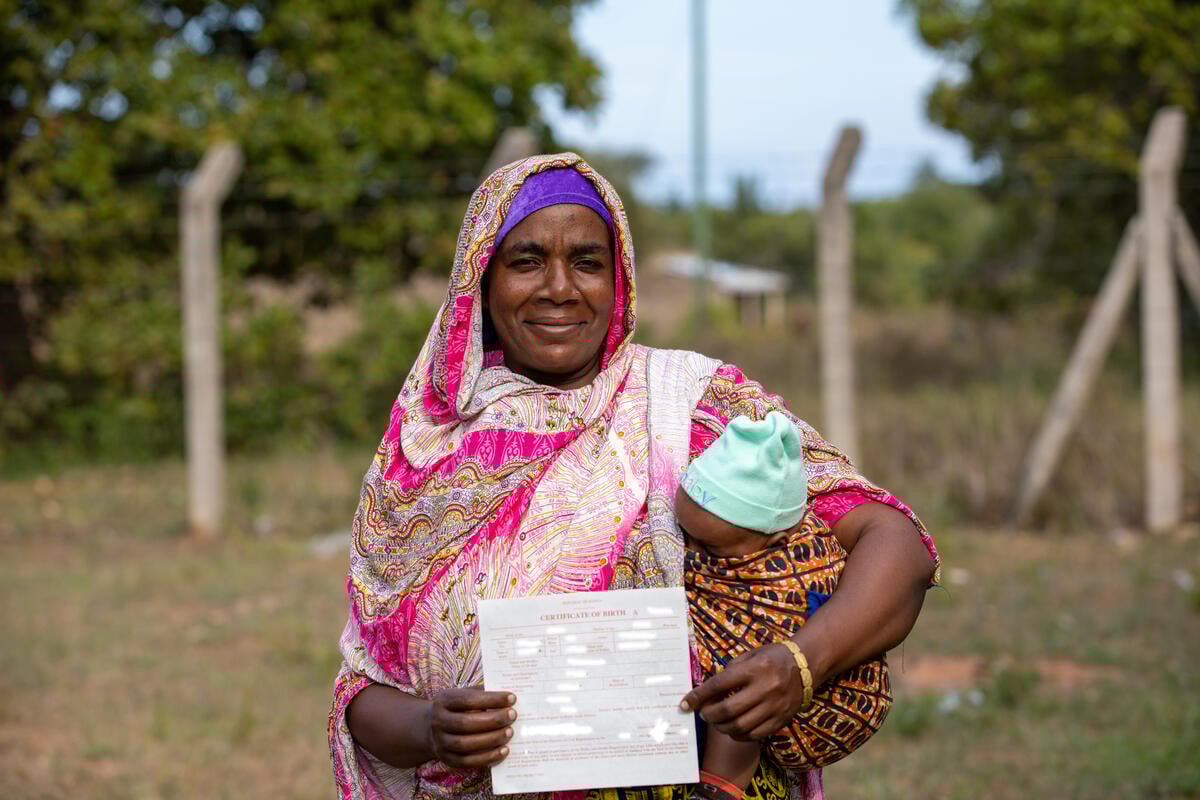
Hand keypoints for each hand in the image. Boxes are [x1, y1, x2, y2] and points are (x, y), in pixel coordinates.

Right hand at [427, 688, 515, 767]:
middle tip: (512, 715)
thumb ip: (482, 694)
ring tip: (510, 732)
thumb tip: (508, 697)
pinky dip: (488, 757)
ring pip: (465, 744)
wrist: (433, 728)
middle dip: (493, 720)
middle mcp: (438, 722)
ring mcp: (441, 742)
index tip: (512, 698)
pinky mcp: (448, 759)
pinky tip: (504, 750)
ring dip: (491, 739)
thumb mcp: (464, 695)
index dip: (491, 699)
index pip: (468, 699)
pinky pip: (468, 762)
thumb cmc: (458, 708)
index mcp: (443, 701)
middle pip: (465, 723)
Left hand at [680, 643, 802, 740]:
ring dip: (722, 727)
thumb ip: (729, 673)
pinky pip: (755, 735)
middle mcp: (765, 688)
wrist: (804, 666)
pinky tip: (732, 728)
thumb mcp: (750, 656)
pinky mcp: (781, 719)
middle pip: (729, 710)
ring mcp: (774, 706)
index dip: (699, 696)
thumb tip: (706, 692)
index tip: (685, 704)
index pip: (719, 685)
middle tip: (703, 713)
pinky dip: (738, 735)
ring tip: (716, 721)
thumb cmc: (771, 658)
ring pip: (740, 726)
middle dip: (709, 714)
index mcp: (754, 669)